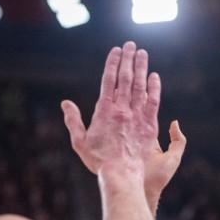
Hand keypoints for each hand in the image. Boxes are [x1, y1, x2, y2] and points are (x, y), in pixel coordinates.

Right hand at [63, 42, 186, 208]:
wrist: (121, 174)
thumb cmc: (98, 160)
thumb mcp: (79, 142)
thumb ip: (73, 121)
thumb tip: (65, 104)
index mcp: (104, 111)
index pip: (109, 81)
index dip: (112, 63)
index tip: (115, 50)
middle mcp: (122, 110)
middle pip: (125, 78)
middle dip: (128, 59)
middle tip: (130, 45)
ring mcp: (137, 116)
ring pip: (140, 86)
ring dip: (141, 67)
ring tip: (142, 53)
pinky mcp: (149, 125)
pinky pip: (153, 101)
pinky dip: (154, 88)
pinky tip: (154, 76)